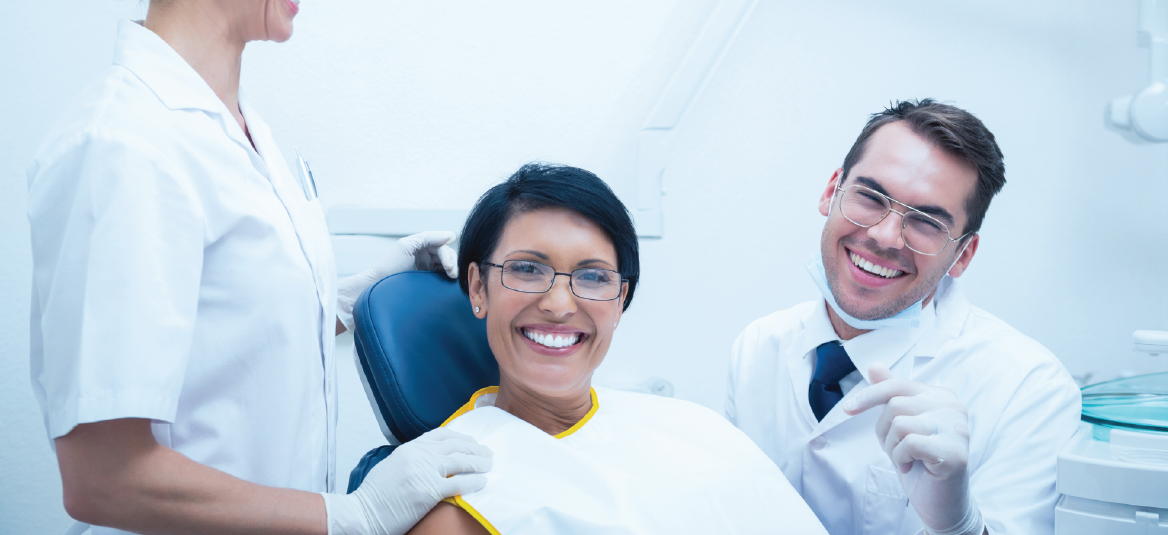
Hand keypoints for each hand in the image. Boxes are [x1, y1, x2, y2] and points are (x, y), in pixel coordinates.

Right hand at [321, 428, 492, 534]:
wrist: (362, 512)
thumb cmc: (374, 495)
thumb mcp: (392, 465)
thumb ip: (412, 458)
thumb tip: (430, 459)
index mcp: (409, 448)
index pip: (441, 434)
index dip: (461, 437)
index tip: (471, 442)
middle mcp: (419, 455)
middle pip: (455, 446)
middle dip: (475, 450)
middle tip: (487, 454)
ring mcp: (424, 472)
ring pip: (461, 462)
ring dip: (479, 463)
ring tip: (489, 466)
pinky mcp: (429, 491)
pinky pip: (459, 483)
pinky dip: (474, 481)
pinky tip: (482, 482)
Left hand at [336, 231, 458, 331]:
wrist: (378, 287)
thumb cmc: (389, 266)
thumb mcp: (407, 245)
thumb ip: (428, 237)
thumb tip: (452, 235)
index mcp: (421, 246)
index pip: (442, 247)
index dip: (448, 255)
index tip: (449, 267)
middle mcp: (426, 257)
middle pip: (447, 256)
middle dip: (452, 264)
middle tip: (452, 275)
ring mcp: (427, 270)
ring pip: (447, 267)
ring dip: (452, 271)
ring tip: (452, 280)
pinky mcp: (427, 283)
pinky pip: (442, 278)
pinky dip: (448, 280)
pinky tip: (450, 284)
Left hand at [842, 364, 983, 534]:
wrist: (939, 503)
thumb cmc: (919, 462)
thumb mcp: (900, 425)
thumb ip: (892, 394)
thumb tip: (874, 366)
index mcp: (942, 395)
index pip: (897, 385)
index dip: (868, 396)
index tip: (847, 408)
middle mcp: (954, 407)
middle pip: (895, 405)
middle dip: (885, 431)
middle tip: (897, 450)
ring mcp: (958, 429)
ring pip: (900, 423)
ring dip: (893, 447)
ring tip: (907, 459)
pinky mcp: (956, 452)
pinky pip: (910, 443)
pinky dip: (901, 458)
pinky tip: (913, 467)